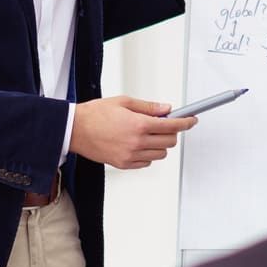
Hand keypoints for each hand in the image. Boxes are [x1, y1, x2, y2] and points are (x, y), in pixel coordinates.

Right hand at [71, 97, 196, 169]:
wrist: (75, 130)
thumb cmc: (94, 114)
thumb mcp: (123, 102)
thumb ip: (148, 107)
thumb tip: (166, 109)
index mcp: (138, 124)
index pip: (172, 126)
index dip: (186, 122)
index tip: (191, 120)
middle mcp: (136, 142)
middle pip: (169, 141)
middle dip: (172, 132)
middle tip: (165, 124)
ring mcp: (131, 155)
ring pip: (161, 154)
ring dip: (160, 144)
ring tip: (148, 134)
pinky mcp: (124, 164)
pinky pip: (147, 162)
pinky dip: (148, 154)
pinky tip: (139, 144)